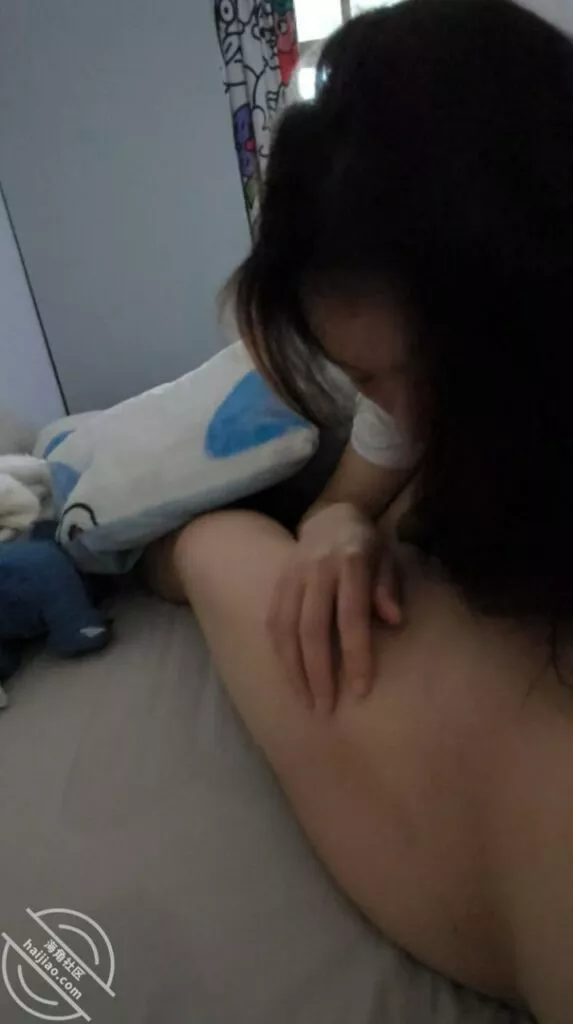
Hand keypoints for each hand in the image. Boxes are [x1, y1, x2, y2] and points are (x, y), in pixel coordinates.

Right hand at [267, 503, 401, 714]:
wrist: (332, 518)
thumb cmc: (368, 548)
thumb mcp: (388, 559)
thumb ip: (389, 587)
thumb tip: (394, 620)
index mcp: (351, 562)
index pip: (352, 617)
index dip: (356, 655)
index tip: (361, 690)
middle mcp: (317, 568)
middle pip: (313, 628)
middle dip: (318, 673)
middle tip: (326, 710)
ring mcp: (292, 574)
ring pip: (287, 629)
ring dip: (294, 670)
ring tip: (306, 702)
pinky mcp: (277, 581)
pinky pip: (273, 621)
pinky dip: (279, 652)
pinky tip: (289, 677)